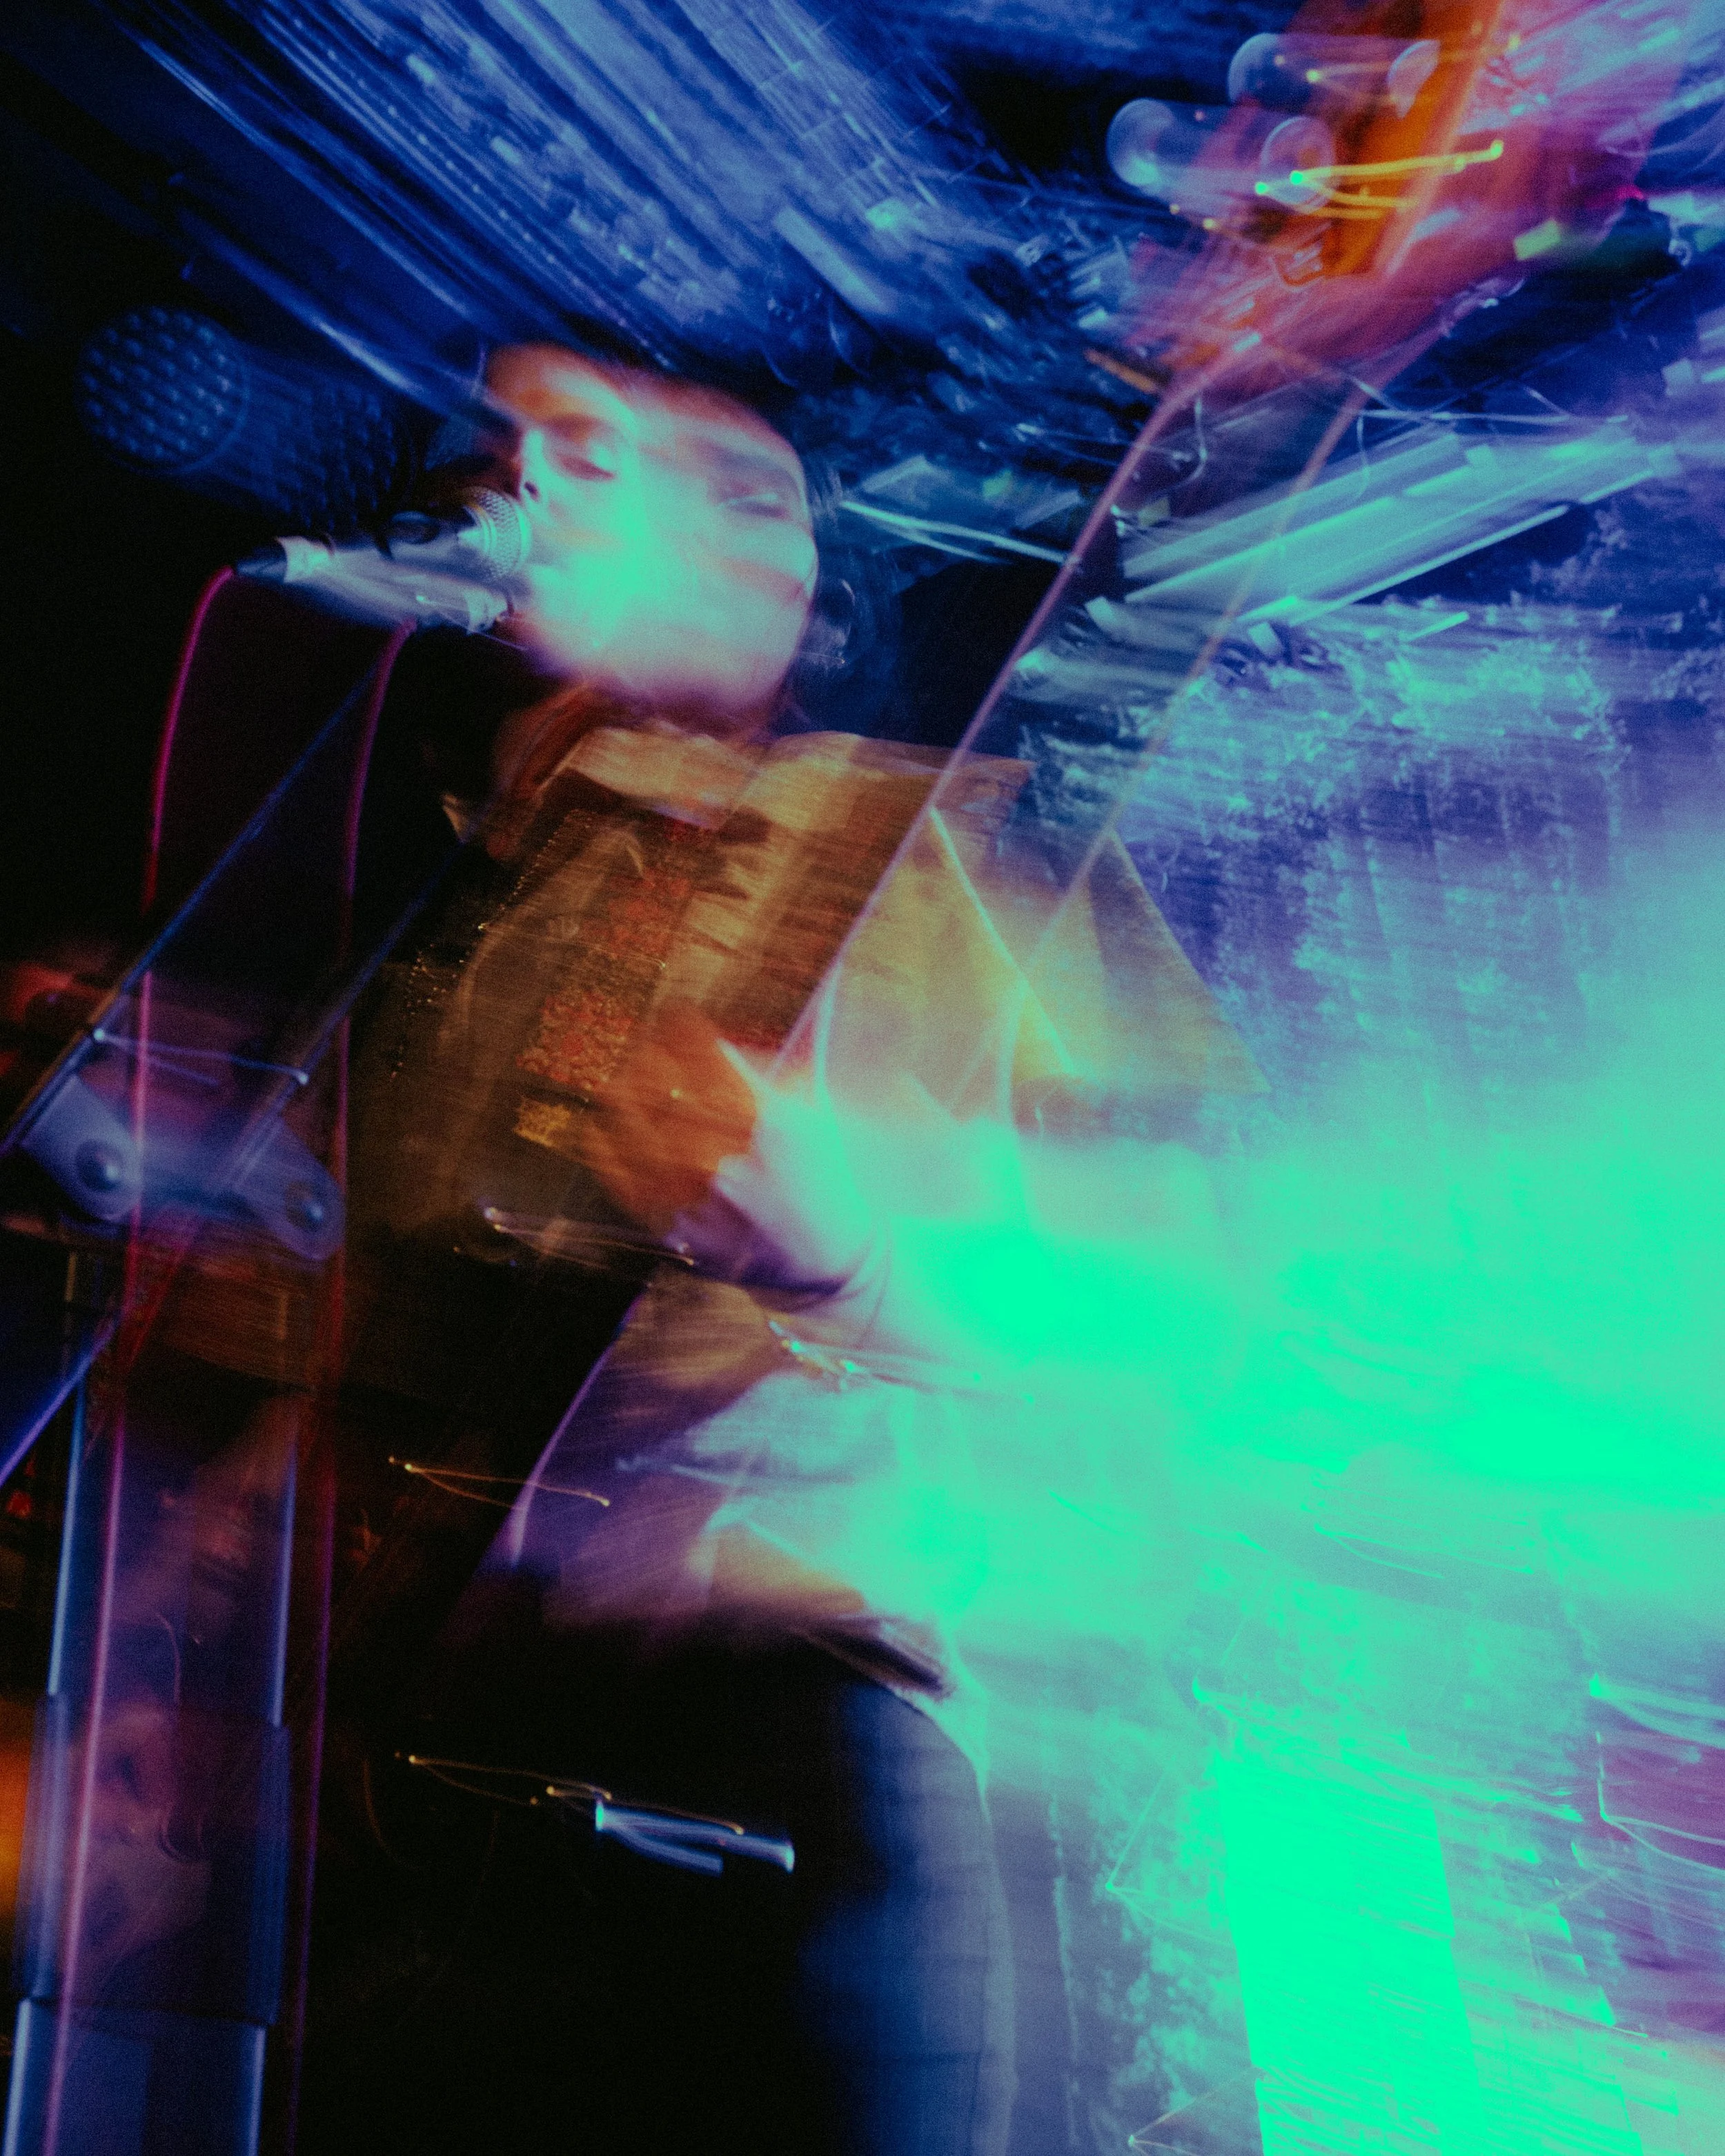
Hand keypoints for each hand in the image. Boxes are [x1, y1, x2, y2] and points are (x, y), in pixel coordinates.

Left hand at [581, 1000, 874, 1291]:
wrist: (825, 1257)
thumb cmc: (820, 1175)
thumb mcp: (815, 1111)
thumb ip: (775, 1066)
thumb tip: (721, 1034)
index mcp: (766, 1118)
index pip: (703, 1050)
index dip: (681, 1024)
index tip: (676, 1014)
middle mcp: (725, 1153)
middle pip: (660, 1080)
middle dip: (651, 1053)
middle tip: (650, 1047)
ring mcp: (693, 1191)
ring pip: (631, 1118)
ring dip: (624, 1087)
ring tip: (625, 1079)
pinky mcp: (671, 1223)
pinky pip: (616, 1170)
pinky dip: (604, 1139)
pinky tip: (605, 1123)